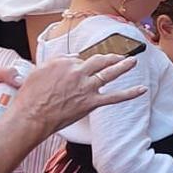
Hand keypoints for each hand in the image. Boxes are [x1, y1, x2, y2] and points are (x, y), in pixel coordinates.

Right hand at [9, 53, 143, 131]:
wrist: (31, 116)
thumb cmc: (30, 96)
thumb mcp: (38, 71)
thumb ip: (57, 62)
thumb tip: (71, 58)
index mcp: (64, 62)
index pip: (79, 59)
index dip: (80, 65)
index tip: (80, 70)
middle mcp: (78, 71)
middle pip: (98, 60)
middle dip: (110, 57)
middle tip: (119, 56)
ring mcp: (86, 87)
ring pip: (109, 73)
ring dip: (123, 66)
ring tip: (132, 61)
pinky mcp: (91, 102)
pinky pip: (115, 97)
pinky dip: (130, 93)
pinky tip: (142, 90)